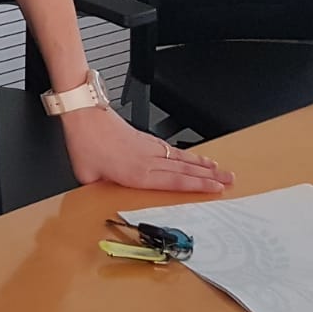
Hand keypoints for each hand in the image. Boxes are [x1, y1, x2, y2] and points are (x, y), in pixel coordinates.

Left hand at [61, 106, 235, 192]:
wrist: (82, 113)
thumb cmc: (84, 143)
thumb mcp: (87, 175)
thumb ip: (100, 190)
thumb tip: (100, 198)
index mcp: (136, 174)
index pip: (174, 182)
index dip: (198, 186)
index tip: (216, 189)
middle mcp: (147, 160)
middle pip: (184, 170)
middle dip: (209, 176)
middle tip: (230, 180)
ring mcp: (147, 147)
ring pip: (180, 158)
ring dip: (201, 164)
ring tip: (219, 168)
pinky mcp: (142, 137)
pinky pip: (169, 148)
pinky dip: (184, 153)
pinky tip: (191, 157)